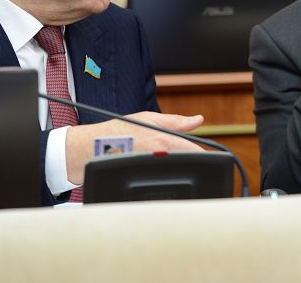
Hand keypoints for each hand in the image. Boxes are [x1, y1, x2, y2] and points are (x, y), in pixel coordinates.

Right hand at [65, 112, 204, 183]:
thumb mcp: (148, 118)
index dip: (206, 158)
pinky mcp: (139, 182)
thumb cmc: (117, 131)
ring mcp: (148, 171)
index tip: (213, 161)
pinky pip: (158, 183)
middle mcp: (157, 156)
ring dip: (176, 172)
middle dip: (191, 165)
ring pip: (174, 175)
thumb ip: (176, 121)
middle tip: (190, 165)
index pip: (195, 152)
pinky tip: (156, 177)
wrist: (87, 149)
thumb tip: (199, 120)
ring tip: (169, 168)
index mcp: (162, 139)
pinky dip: (162, 181)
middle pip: (186, 165)